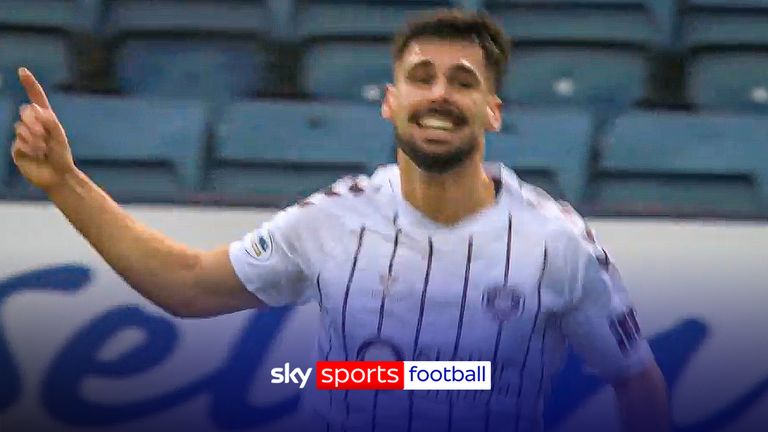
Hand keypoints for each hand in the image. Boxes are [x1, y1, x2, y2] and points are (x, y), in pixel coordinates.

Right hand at [11, 67, 75, 192]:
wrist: (57, 175)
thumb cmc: (61, 155)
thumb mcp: (59, 135)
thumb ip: (48, 120)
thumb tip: (34, 107)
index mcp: (45, 119)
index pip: (36, 98)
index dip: (29, 84)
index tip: (22, 71)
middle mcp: (32, 125)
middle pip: (25, 111)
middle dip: (34, 122)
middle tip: (44, 136)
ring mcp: (22, 136)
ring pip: (20, 127)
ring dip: (34, 138)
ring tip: (43, 149)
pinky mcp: (16, 149)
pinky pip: (18, 142)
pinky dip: (28, 148)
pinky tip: (36, 155)